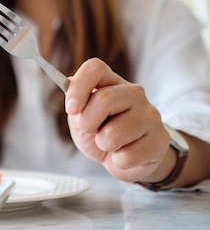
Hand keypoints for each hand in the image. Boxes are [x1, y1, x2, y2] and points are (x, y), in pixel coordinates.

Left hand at [65, 58, 169, 182]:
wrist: (125, 160)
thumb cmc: (100, 134)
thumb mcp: (80, 119)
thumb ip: (76, 103)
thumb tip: (69, 81)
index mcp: (112, 83)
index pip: (95, 68)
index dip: (79, 87)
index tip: (71, 109)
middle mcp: (134, 93)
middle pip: (104, 100)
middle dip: (87, 123)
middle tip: (91, 131)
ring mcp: (151, 114)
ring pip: (114, 132)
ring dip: (103, 145)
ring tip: (110, 144)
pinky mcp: (161, 138)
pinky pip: (128, 155)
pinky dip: (119, 161)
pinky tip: (125, 155)